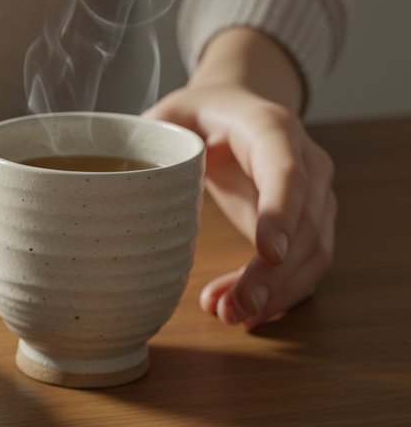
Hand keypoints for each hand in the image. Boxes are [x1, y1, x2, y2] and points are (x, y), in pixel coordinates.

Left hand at [146, 83, 335, 327]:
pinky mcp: (308, 223)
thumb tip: (113, 171)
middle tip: (236, 307)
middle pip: (305, 222)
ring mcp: (314, 194)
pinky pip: (305, 264)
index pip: (285, 170)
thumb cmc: (196, 114)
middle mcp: (306, 160)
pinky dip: (279, 292)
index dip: (280, 211)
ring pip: (313, 251)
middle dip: (274, 273)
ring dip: (277, 291)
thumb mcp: (167, 114)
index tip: (267, 251)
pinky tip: (243, 311)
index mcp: (269, 128)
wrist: (233, 111)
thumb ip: (147, 137)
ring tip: (231, 315)